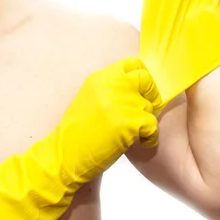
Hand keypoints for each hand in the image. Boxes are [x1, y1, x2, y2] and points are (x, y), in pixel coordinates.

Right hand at [50, 55, 162, 189]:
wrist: (66, 155)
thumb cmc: (77, 132)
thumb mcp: (90, 99)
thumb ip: (110, 89)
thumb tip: (137, 88)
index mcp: (100, 78)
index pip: (132, 64)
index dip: (141, 76)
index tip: (141, 91)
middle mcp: (112, 85)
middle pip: (145, 79)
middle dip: (151, 95)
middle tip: (146, 110)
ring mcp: (121, 102)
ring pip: (150, 106)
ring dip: (147, 120)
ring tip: (136, 133)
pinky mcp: (129, 122)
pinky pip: (152, 126)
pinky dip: (150, 137)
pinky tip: (142, 143)